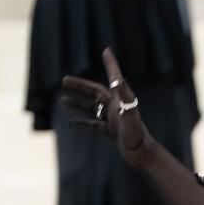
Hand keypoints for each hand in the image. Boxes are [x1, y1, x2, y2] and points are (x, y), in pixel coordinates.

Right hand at [61, 48, 151, 166]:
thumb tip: (119, 80)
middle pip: (96, 92)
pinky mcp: (112, 131)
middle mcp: (118, 107)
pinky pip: (93, 125)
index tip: (107, 50)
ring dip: (78, 104)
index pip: (114, 77)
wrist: (141, 154)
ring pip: (92, 108)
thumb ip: (126, 98)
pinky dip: (82, 124)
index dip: (111, 63)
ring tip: (62, 101)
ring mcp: (114, 119)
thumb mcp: (130, 115)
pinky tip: (69, 124)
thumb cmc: (137, 135)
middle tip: (63, 80)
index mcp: (122, 100)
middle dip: (80, 86)